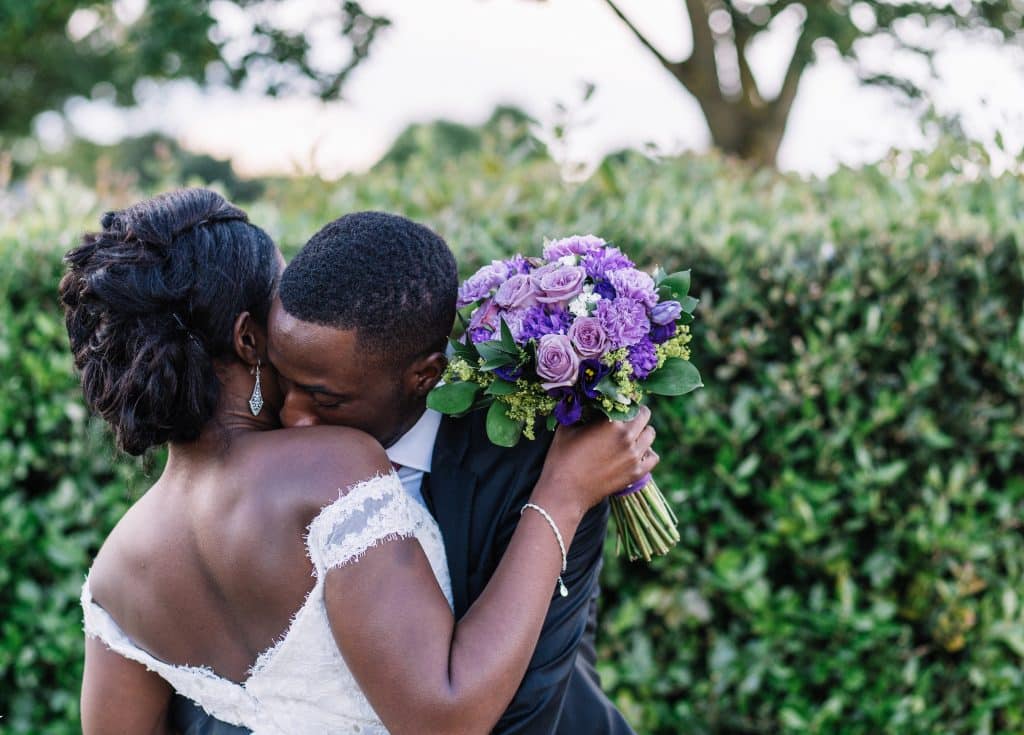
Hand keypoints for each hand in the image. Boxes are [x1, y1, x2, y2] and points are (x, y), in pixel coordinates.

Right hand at [532, 405, 657, 520]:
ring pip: (650, 434)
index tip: (619, 404)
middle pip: (644, 415)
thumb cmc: (562, 458)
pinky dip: (648, 453)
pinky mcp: (636, 473)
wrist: (564, 491)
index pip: (628, 402)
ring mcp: (634, 456)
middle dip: (636, 414)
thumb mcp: (567, 428)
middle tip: (626, 417)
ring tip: (632, 435)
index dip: (624, 401)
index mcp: (611, 422)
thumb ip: (580, 413)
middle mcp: (627, 436)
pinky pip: (653, 457)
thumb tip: (587, 404)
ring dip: (643, 432)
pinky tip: (637, 453)